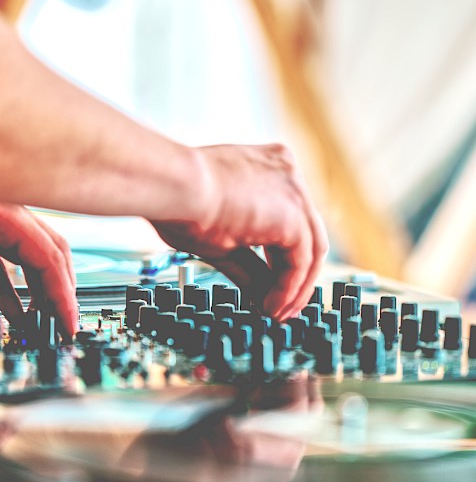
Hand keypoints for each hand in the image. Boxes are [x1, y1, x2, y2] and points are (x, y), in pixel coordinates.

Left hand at [0, 199, 76, 335]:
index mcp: (1, 212)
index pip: (50, 256)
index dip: (63, 294)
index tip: (68, 323)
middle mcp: (6, 215)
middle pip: (52, 253)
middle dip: (62, 291)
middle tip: (64, 322)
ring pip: (33, 258)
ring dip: (41, 290)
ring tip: (45, 319)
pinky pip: (8, 261)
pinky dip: (14, 287)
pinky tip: (15, 311)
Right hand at [152, 143, 327, 319]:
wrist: (170, 186)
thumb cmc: (179, 203)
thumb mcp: (222, 240)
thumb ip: (249, 266)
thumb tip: (261, 295)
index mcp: (269, 169)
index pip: (290, 220)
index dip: (283, 258)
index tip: (273, 286)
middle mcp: (287, 174)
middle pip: (307, 235)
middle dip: (295, 276)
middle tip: (282, 307)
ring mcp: (294, 191)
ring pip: (310, 249)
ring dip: (295, 288)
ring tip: (276, 313)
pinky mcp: (292, 215)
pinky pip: (300, 261)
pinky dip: (288, 289)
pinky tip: (271, 307)